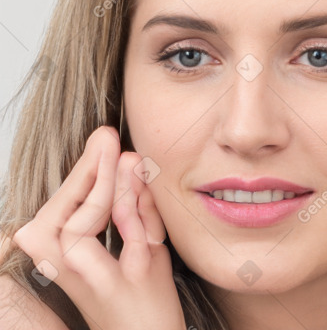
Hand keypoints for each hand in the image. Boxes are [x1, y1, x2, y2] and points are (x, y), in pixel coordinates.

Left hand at [12, 125, 186, 329]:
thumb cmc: (150, 309)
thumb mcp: (151, 255)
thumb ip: (138, 208)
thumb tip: (131, 164)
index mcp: (78, 267)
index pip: (88, 208)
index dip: (104, 174)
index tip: (114, 143)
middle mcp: (58, 264)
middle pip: (64, 203)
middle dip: (88, 168)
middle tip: (105, 136)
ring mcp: (56, 261)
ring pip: (62, 208)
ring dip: (84, 179)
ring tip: (103, 149)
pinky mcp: (62, 258)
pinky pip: (67, 217)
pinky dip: (85, 194)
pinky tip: (99, 176)